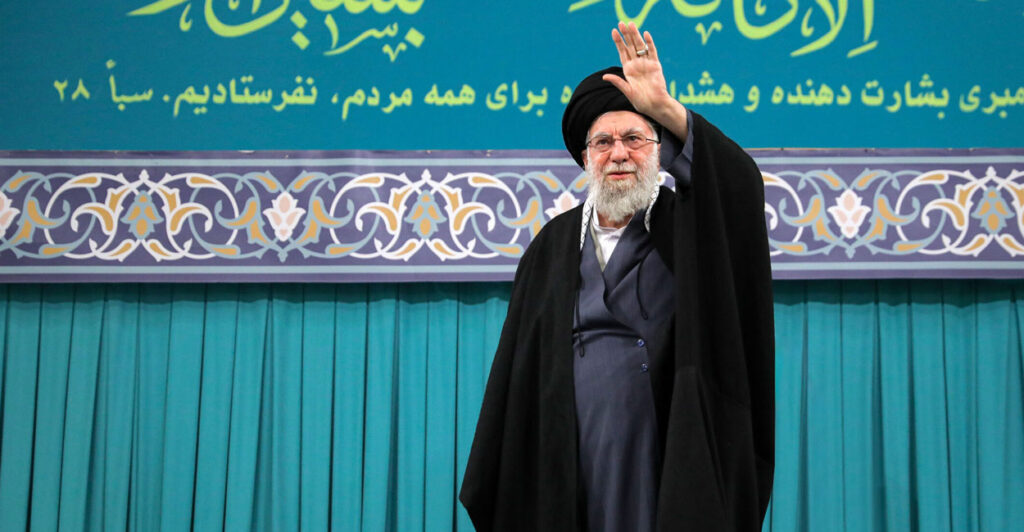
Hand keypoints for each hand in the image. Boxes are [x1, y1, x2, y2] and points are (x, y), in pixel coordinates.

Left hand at [603, 22, 687, 139]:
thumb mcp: (627, 91)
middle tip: (622, 23)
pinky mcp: (655, 65)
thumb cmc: (641, 101)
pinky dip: (649, 43)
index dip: (618, 42)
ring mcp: (646, 64)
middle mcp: (637, 65)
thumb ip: (617, 82)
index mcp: (628, 70)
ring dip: (636, 35)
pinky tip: (646, 34)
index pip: (622, 52)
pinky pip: (652, 51)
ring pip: (640, 46)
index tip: (613, 31)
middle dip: (626, 35)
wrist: (655, 105)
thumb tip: (604, 77)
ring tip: (631, 24)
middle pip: (630, 46)